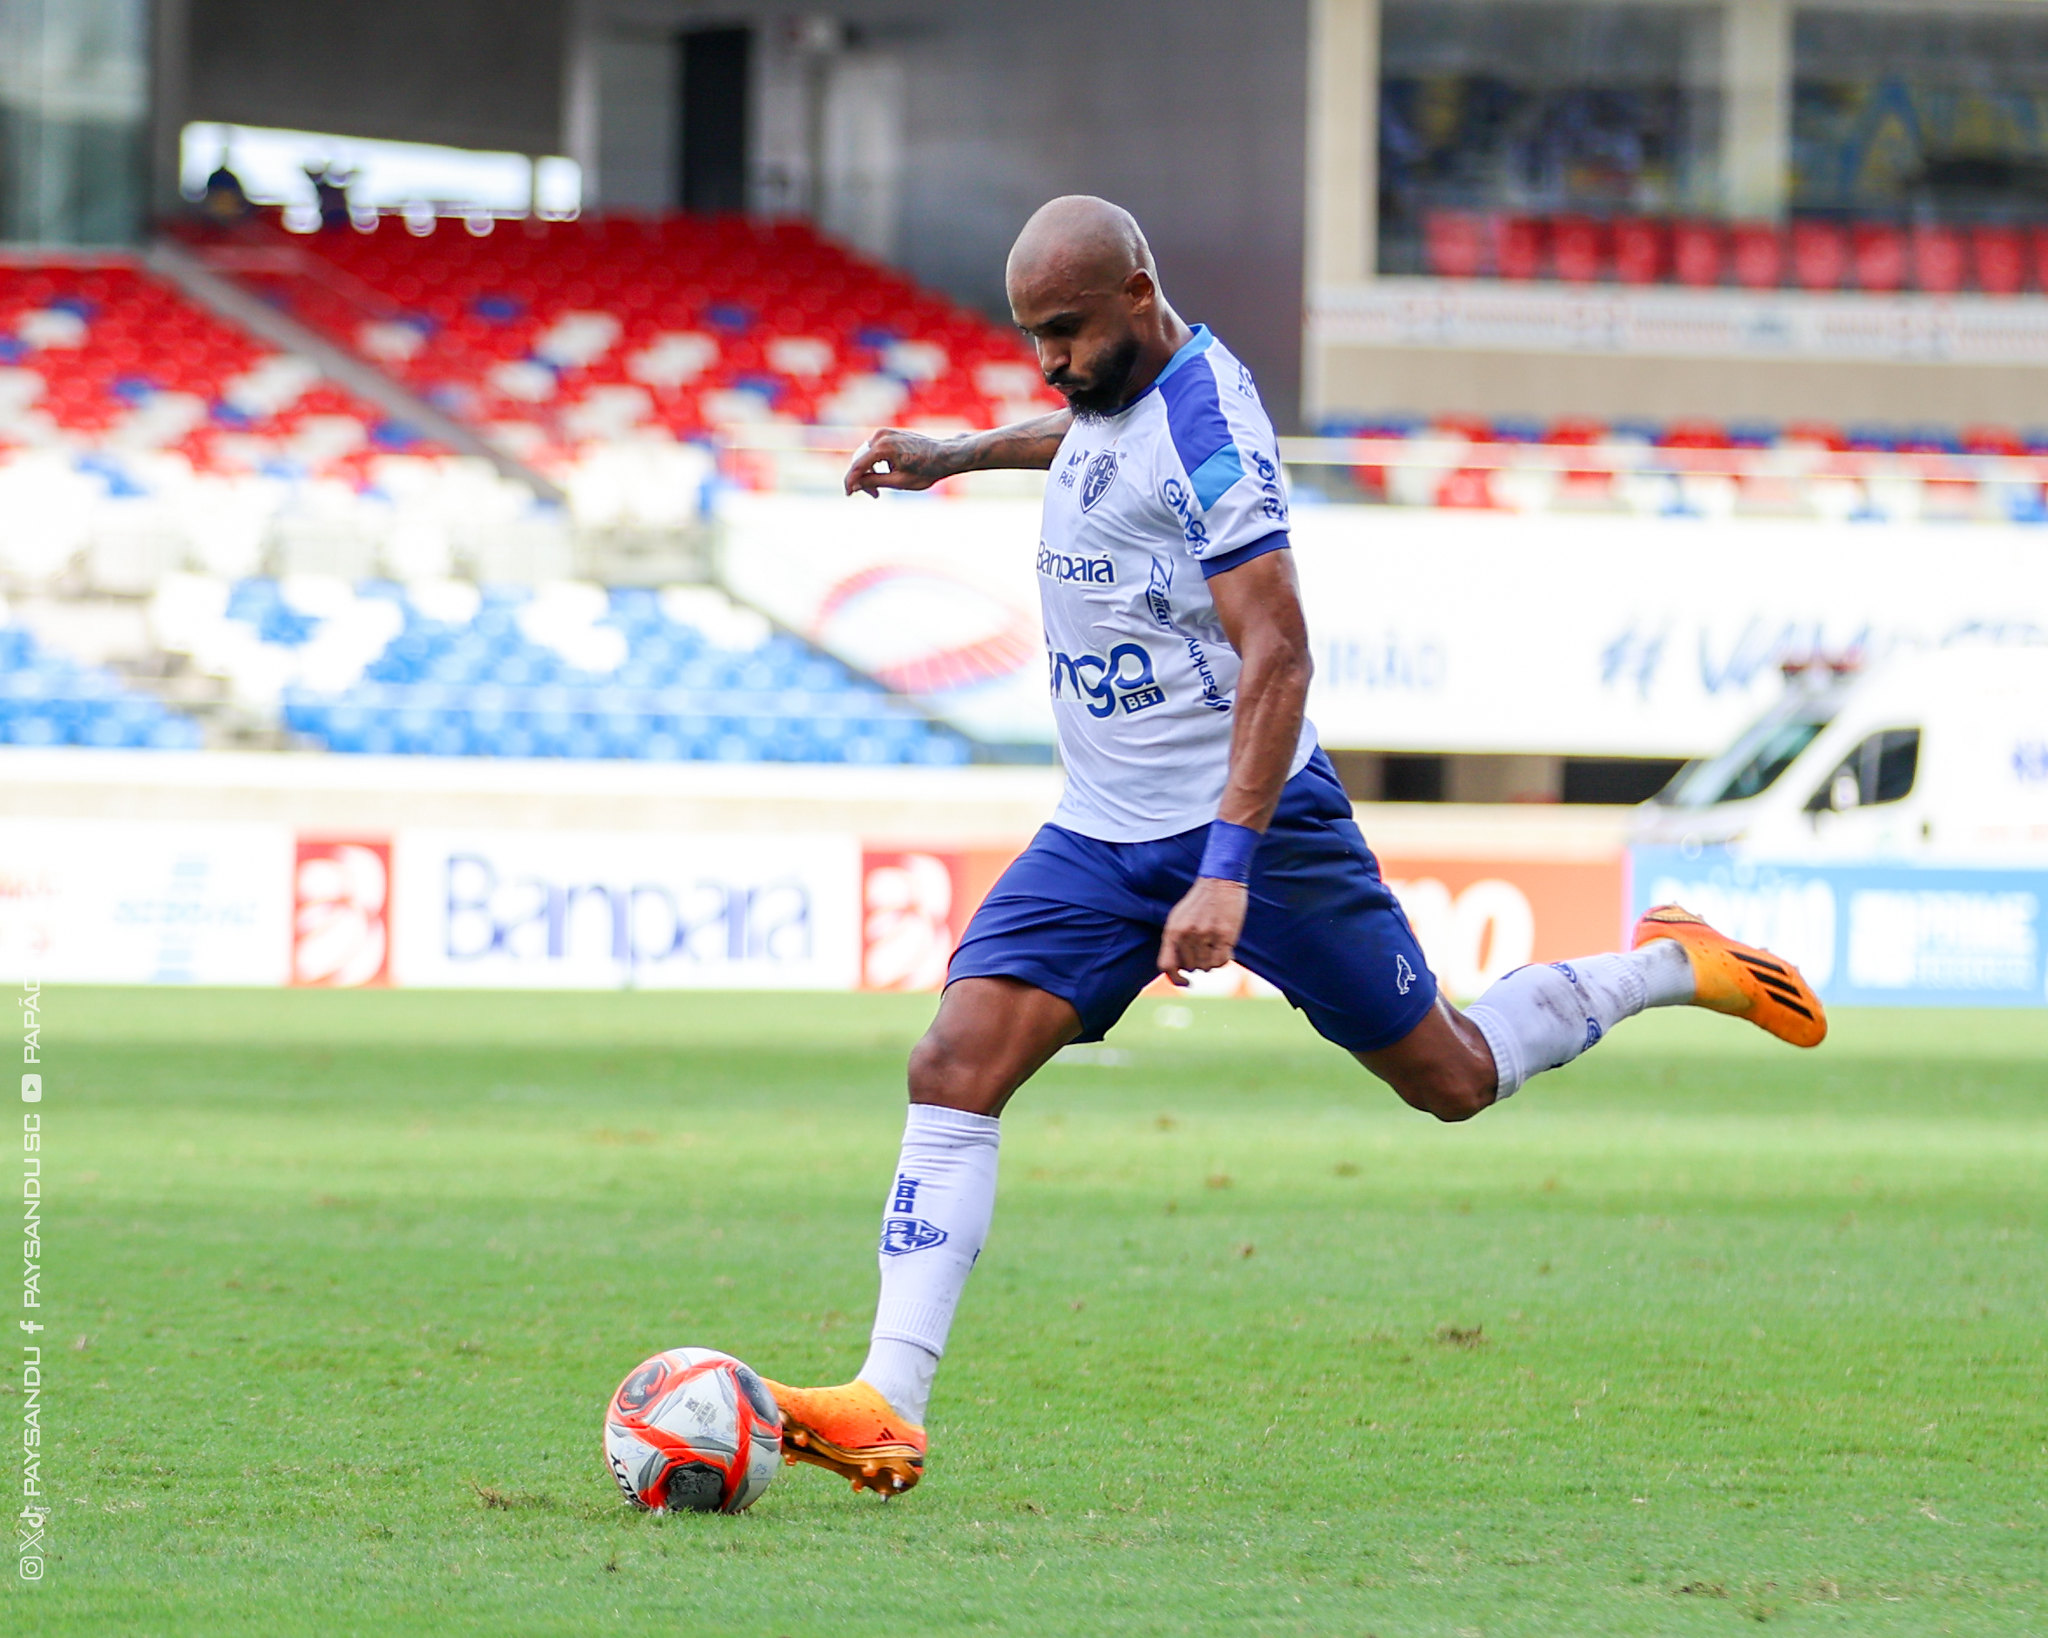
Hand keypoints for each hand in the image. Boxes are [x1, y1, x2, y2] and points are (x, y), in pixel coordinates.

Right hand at [844, 427, 959, 496]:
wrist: (945, 455)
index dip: (850, 482)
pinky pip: (874, 450)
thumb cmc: (926, 470)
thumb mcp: (899, 482)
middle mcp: (881, 436)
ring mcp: (885, 432)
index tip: (849, 494)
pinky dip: (876, 464)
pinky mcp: (889, 433)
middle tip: (875, 495)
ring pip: (866, 456)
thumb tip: (854, 485)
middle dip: (862, 479)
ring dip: (869, 472)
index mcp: (882, 447)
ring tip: (881, 488)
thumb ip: (874, 482)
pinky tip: (888, 474)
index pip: (857, 466)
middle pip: (860, 461)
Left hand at [1156, 878, 1247, 986]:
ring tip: (1215, 943)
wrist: (1220, 881)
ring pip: (1207, 967)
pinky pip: (1221, 962)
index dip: (1175, 979)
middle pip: (1191, 968)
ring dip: (1212, 960)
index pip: (1167, 965)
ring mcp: (1205, 935)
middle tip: (1207, 947)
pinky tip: (1226, 948)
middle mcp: (1186, 935)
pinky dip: (1224, 960)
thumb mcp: (1179, 918)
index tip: (1187, 982)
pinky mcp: (1224, 935)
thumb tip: (1178, 969)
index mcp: (1172, 930)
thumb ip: (1175, 941)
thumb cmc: (1200, 902)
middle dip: (1199, 962)